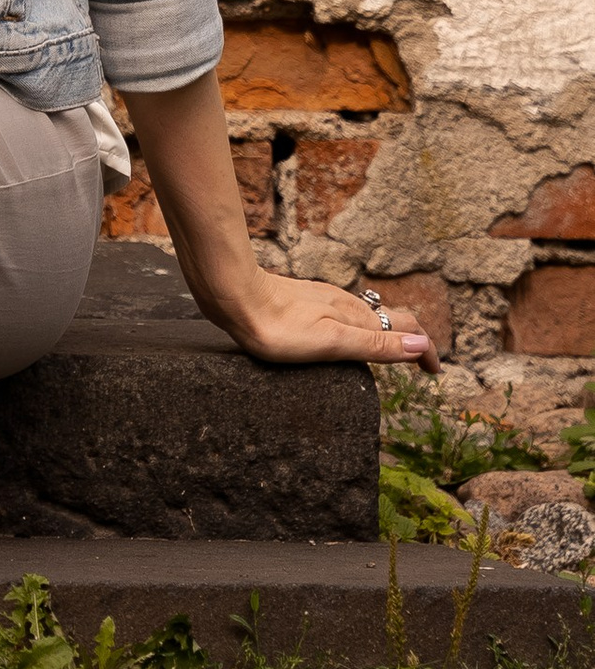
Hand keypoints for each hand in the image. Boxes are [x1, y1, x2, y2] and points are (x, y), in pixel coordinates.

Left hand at [204, 269, 438, 370]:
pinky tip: (347, 334)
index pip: (405, 328)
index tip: (435, 372)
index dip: (423, 350)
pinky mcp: (306, 301)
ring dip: (387, 333)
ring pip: (368, 315)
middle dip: (411, 340)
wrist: (234, 295)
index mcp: (356, 317)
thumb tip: (422, 345)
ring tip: (392, 353)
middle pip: (390, 320)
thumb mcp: (332, 342)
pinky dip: (362, 327)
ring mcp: (325, 301)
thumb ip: (376, 345)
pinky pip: (345, 313)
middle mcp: (345, 305)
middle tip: (422, 365)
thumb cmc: (278, 326)